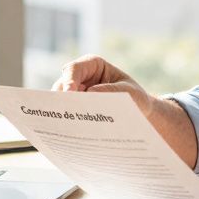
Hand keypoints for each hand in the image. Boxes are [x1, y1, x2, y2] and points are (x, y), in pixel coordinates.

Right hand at [52, 54, 198, 167]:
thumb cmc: (135, 97)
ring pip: (60, 101)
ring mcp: (75, 93)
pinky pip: (65, 114)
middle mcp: (79, 77)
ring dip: (64, 113)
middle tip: (65, 114)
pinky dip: (67, 122)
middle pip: (62, 85)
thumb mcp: (130, 93)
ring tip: (70, 127)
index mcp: (92, 65)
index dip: (69, 80)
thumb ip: (113, 91)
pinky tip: (72, 134)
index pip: (74, 69)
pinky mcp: (74, 108)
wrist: (138, 113)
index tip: (69, 94)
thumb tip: (90, 93)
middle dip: (62, 100)